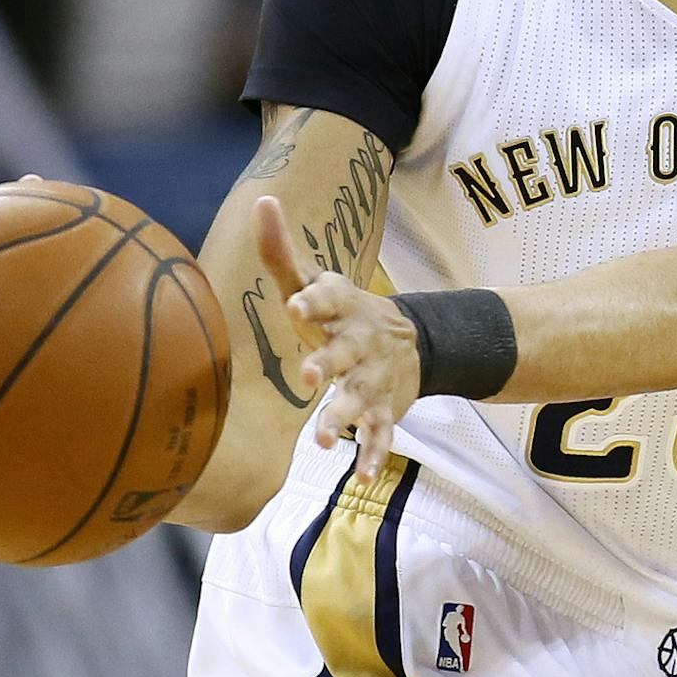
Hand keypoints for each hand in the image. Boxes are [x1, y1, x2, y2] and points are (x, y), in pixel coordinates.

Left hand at [255, 196, 420, 481]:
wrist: (415, 343)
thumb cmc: (344, 314)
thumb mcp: (318, 284)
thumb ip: (282, 252)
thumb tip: (262, 200)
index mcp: (343, 309)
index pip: (328, 298)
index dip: (313, 299)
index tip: (294, 303)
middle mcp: (360, 343)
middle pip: (344, 352)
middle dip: (328, 363)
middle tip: (308, 376)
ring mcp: (375, 379)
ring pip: (360, 398)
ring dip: (342, 417)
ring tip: (322, 439)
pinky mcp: (384, 410)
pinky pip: (380, 435)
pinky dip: (373, 455)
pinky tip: (360, 476)